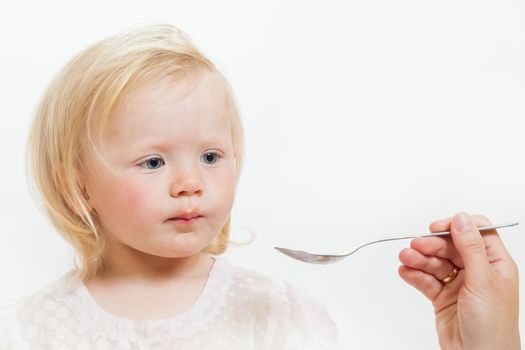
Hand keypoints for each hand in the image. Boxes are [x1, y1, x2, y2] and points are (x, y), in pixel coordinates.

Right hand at [398, 212, 519, 349]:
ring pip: (435, 263)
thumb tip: (462, 218)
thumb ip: (470, 248)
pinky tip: (405, 272)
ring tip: (405, 259)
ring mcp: (459, 285)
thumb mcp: (483, 281)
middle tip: (415, 247)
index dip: (456, 227)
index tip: (436, 228)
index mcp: (495, 264)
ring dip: (419, 260)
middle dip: (431, 246)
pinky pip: (426, 281)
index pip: (476, 233)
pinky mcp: (443, 298)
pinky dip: (415, 275)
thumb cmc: (493, 327)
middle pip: (450, 247)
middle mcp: (477, 272)